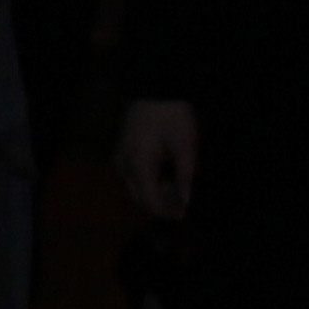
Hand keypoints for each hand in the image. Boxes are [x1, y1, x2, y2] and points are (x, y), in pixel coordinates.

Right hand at [116, 98, 198, 224]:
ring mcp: (121, 160)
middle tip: (187, 202)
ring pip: (137, 190)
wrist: (155, 92)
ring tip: (181, 188)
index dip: (168, 212)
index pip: (150, 201)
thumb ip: (186, 176)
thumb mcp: (186, 145)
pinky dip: (152, 184)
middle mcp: (124, 165)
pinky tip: (169, 177)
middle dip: (163, 205)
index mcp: (138, 164)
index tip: (187, 216)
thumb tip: (187, 202)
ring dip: (158, 194)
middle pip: (140, 199)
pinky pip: (135, 179)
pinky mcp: (123, 155)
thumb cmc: (171, 115)